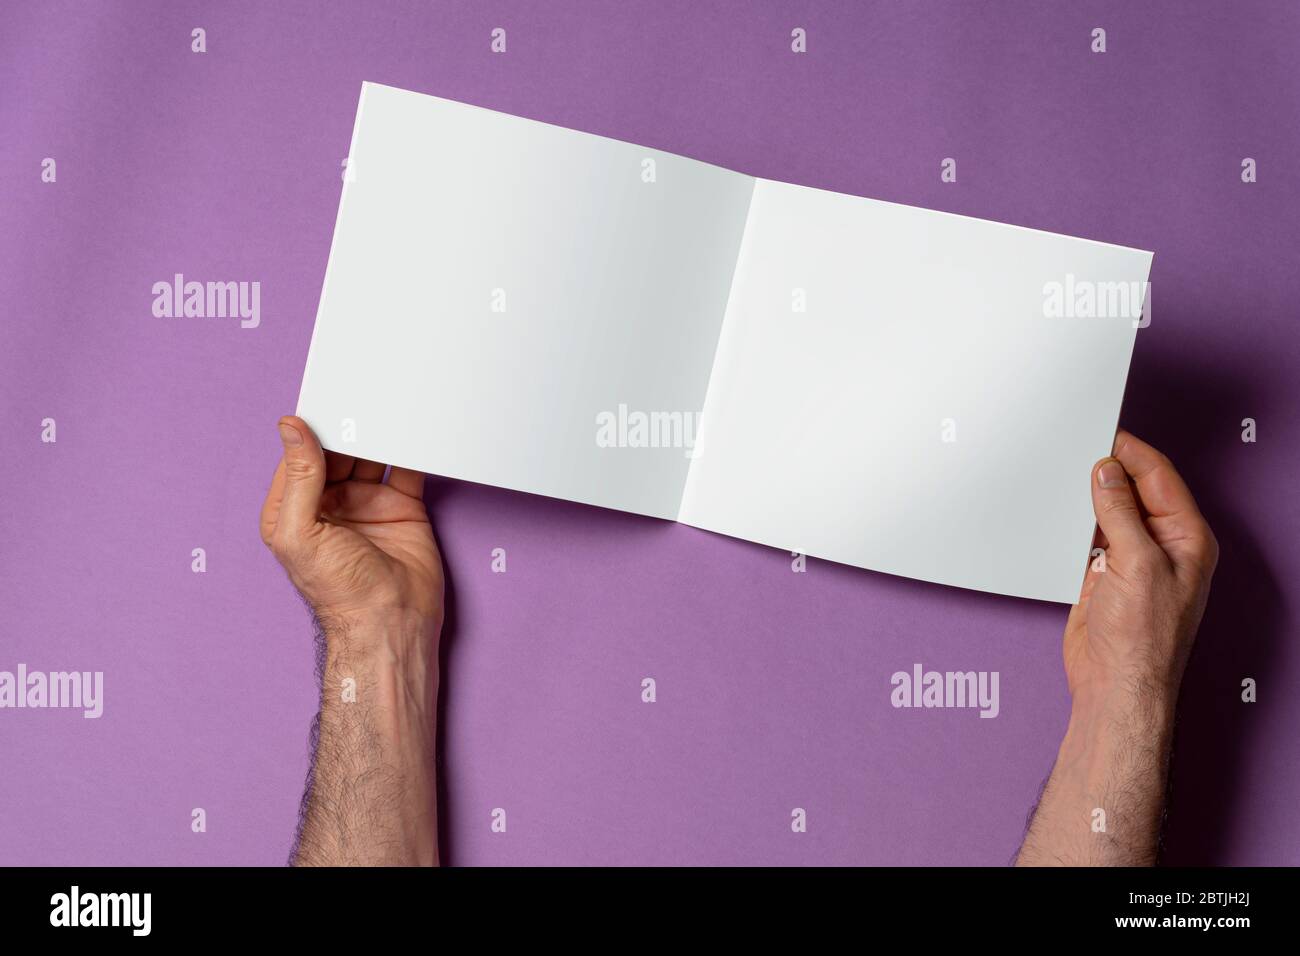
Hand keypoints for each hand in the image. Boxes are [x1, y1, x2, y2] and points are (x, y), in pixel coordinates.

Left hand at [259, 416, 443, 638]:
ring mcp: (368, 504)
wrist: (391, 623)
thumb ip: (298, 477)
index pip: (300, 455)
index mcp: (295, 508)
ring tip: (388, 402)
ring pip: (371, 455)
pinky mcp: (403, 507)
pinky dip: (411, 449)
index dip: (311, 428)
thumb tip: (290, 427)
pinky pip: (406, 469)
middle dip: (348, 425)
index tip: (324, 398)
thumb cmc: (339, 591)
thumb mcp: (302, 532)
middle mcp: (331, 503)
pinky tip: (413, 430)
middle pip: (338, 451)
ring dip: (379, 433)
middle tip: (361, 394)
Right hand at [1016, 430, 1216, 865]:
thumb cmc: (1143, 640)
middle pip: (1133, 490)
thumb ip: (1119, 512)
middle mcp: (1162, 546)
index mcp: (1186, 539)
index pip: (1159, 478)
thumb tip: (1106, 472)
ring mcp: (1131, 560)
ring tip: (1063, 471)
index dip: (1130, 451)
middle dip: (1107, 469)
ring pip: (1108, 511)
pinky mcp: (1103, 575)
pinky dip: (1073, 520)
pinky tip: (1058, 510)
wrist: (1115, 687)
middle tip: (1076, 445)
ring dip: (1088, 495)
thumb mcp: (1136, 564)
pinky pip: (1087, 535)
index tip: (1101, 432)